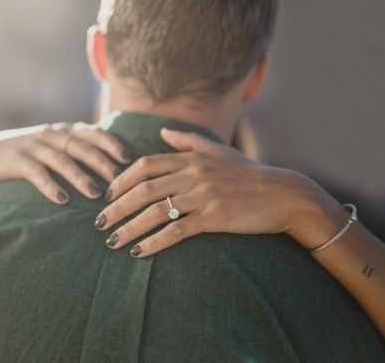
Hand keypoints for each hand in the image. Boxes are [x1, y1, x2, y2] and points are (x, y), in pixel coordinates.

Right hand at [0, 122, 130, 202]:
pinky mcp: (16, 159)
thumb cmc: (27, 155)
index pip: (93, 133)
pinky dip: (50, 185)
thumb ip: (77, 149)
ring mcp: (33, 145)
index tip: (129, 159)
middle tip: (120, 181)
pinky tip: (62, 199)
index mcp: (63, 130)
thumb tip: (112, 164)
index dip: (112, 144)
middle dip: (103, 163)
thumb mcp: (53, 147)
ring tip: (95, 195)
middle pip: (82, 147)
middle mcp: (51, 134)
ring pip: (62, 159)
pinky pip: (36, 172)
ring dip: (80, 177)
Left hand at [96, 128, 330, 256]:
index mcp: (192, 158)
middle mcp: (194, 174)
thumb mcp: (219, 151)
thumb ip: (188, 141)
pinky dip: (155, 242)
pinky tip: (140, 252)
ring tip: (112, 241)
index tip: (108, 195)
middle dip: (118, 206)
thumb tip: (163, 131)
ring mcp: (204, 195)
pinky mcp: (214, 217)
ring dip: (130, 227)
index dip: (122, 180)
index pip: (146, 165)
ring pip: (156, 211)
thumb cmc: (250, 174)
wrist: (284, 194)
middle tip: (100, 221)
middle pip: (144, 189)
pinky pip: (177, 231)